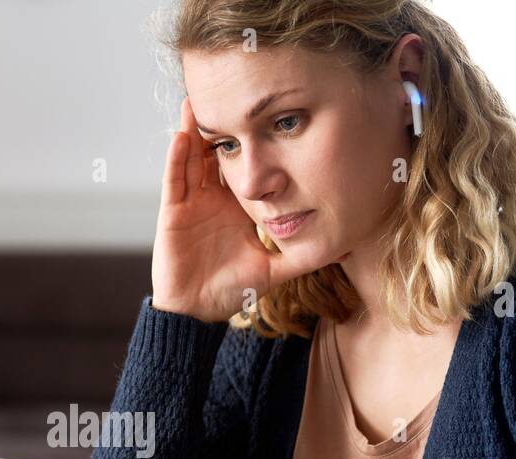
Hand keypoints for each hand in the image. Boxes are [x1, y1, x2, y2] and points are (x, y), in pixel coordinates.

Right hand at [151, 96, 318, 323]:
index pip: (243, 166)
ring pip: (192, 159)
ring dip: (194, 130)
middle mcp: (213, 199)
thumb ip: (303, 257)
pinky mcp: (173, 214)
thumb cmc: (231, 290)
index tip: (262, 113)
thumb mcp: (275, 270)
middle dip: (219, 124)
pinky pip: (174, 181)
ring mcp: (191, 204)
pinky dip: (177, 159)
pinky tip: (183, 136)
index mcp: (237, 206)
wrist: (197, 312)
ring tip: (197, 100)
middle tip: (226, 90)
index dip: (249, 141)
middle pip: (215, 153)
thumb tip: (342, 248)